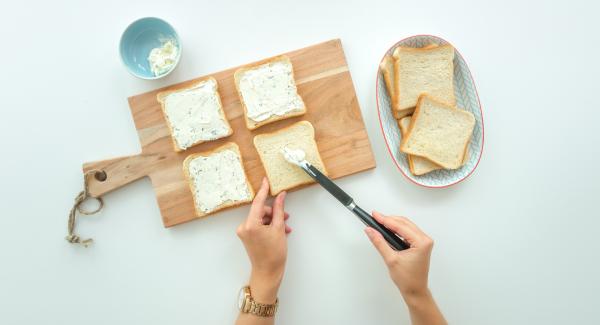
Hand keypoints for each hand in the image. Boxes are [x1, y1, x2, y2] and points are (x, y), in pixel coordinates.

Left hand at [236, 177, 291, 303]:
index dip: (264, 190)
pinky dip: (268, 226)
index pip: (258, 202)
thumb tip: (281, 196)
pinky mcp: (246, 236)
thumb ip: (280, 210)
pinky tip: (279, 231)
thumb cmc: (274, 254)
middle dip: (274, 213)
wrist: (268, 272)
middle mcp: (244, 226)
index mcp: (251, 224)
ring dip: (273, 220)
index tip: (266, 180)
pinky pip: (258, 224)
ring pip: (261, 218)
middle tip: (286, 218)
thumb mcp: (279, 229)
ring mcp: (244, 232)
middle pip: (261, 211)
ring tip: (285, 228)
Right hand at [364, 212, 433, 302]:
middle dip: (389, 219)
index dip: (386, 219)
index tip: (375, 215)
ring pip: (406, 225)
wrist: (415, 290)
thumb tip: (371, 231)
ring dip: (393, 223)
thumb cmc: (408, 279)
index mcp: (421, 242)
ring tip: (380, 222)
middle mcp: (425, 240)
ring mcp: (423, 242)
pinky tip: (389, 229)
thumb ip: (379, 242)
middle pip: (404, 223)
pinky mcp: (420, 244)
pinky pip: (408, 231)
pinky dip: (398, 229)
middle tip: (375, 217)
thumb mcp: (390, 259)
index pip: (400, 226)